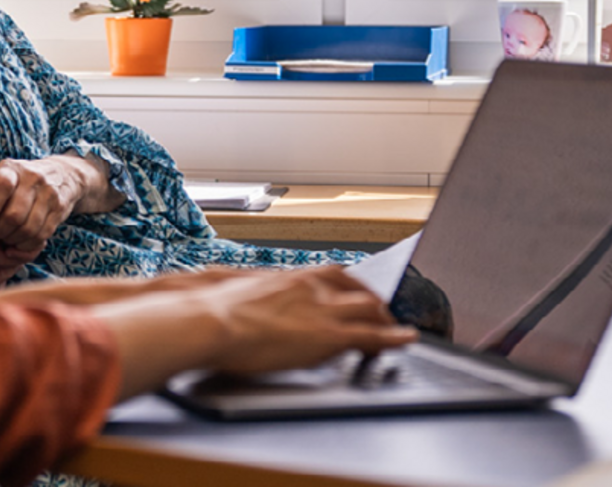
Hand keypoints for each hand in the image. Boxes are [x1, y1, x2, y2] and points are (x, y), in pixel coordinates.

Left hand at [0, 154, 122, 251]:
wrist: (63, 175)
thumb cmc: (22, 179)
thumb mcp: (5, 173)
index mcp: (13, 169)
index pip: (2, 186)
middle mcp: (33, 178)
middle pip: (14, 215)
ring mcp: (49, 194)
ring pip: (28, 229)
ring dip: (13, 241)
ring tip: (5, 240)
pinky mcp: (59, 210)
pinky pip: (41, 235)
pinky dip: (27, 245)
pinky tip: (19, 243)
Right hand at [93, 266, 417, 399]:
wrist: (206, 322)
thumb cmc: (207, 310)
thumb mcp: (226, 290)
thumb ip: (241, 291)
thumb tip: (232, 294)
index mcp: (286, 277)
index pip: (329, 272)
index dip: (348, 282)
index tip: (355, 288)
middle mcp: (309, 286)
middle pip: (355, 287)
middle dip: (372, 299)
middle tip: (381, 310)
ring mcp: (321, 309)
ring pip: (369, 308)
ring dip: (385, 318)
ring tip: (394, 328)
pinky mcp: (328, 335)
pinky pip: (372, 335)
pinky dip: (393, 337)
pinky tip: (405, 340)